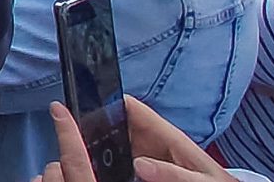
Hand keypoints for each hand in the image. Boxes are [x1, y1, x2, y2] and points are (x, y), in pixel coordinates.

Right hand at [33, 99, 231, 181]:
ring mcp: (148, 156)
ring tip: (76, 148)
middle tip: (71, 130)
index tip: (84, 99)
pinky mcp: (145, 170)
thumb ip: (174, 174)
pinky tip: (96, 169)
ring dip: (99, 145)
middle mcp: (153, 142)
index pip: (131, 109)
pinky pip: (120, 161)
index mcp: (167, 136)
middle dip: (96, 124)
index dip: (107, 100)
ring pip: (115, 144)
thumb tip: (141, 165)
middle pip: (116, 125)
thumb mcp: (201, 180)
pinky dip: (107, 162)